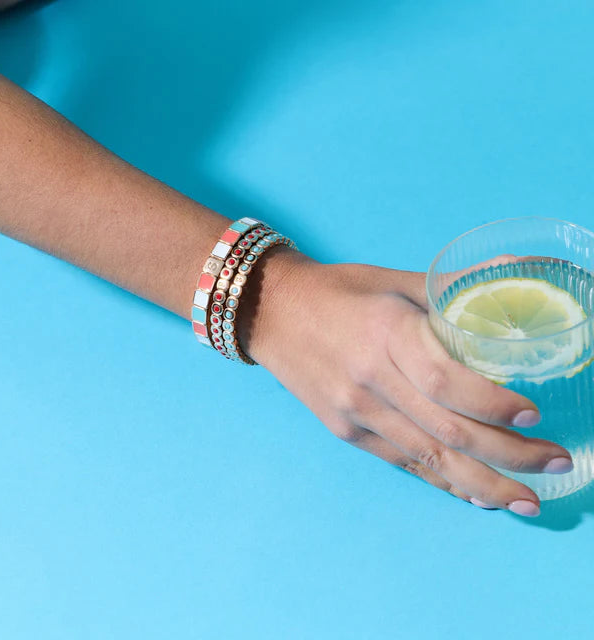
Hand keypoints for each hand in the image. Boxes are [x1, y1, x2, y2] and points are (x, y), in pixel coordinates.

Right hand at [247, 253, 572, 516]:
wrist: (272, 313)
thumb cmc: (336, 292)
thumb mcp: (392, 280)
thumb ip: (451, 287)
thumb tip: (510, 272)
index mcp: (385, 333)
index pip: (446, 381)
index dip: (493, 404)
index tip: (533, 415)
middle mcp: (369, 379)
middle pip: (446, 429)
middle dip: (508, 454)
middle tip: (554, 461)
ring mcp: (354, 411)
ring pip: (426, 456)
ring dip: (482, 483)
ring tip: (525, 501)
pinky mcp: (344, 430)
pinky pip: (401, 461)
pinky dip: (440, 479)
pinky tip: (471, 492)